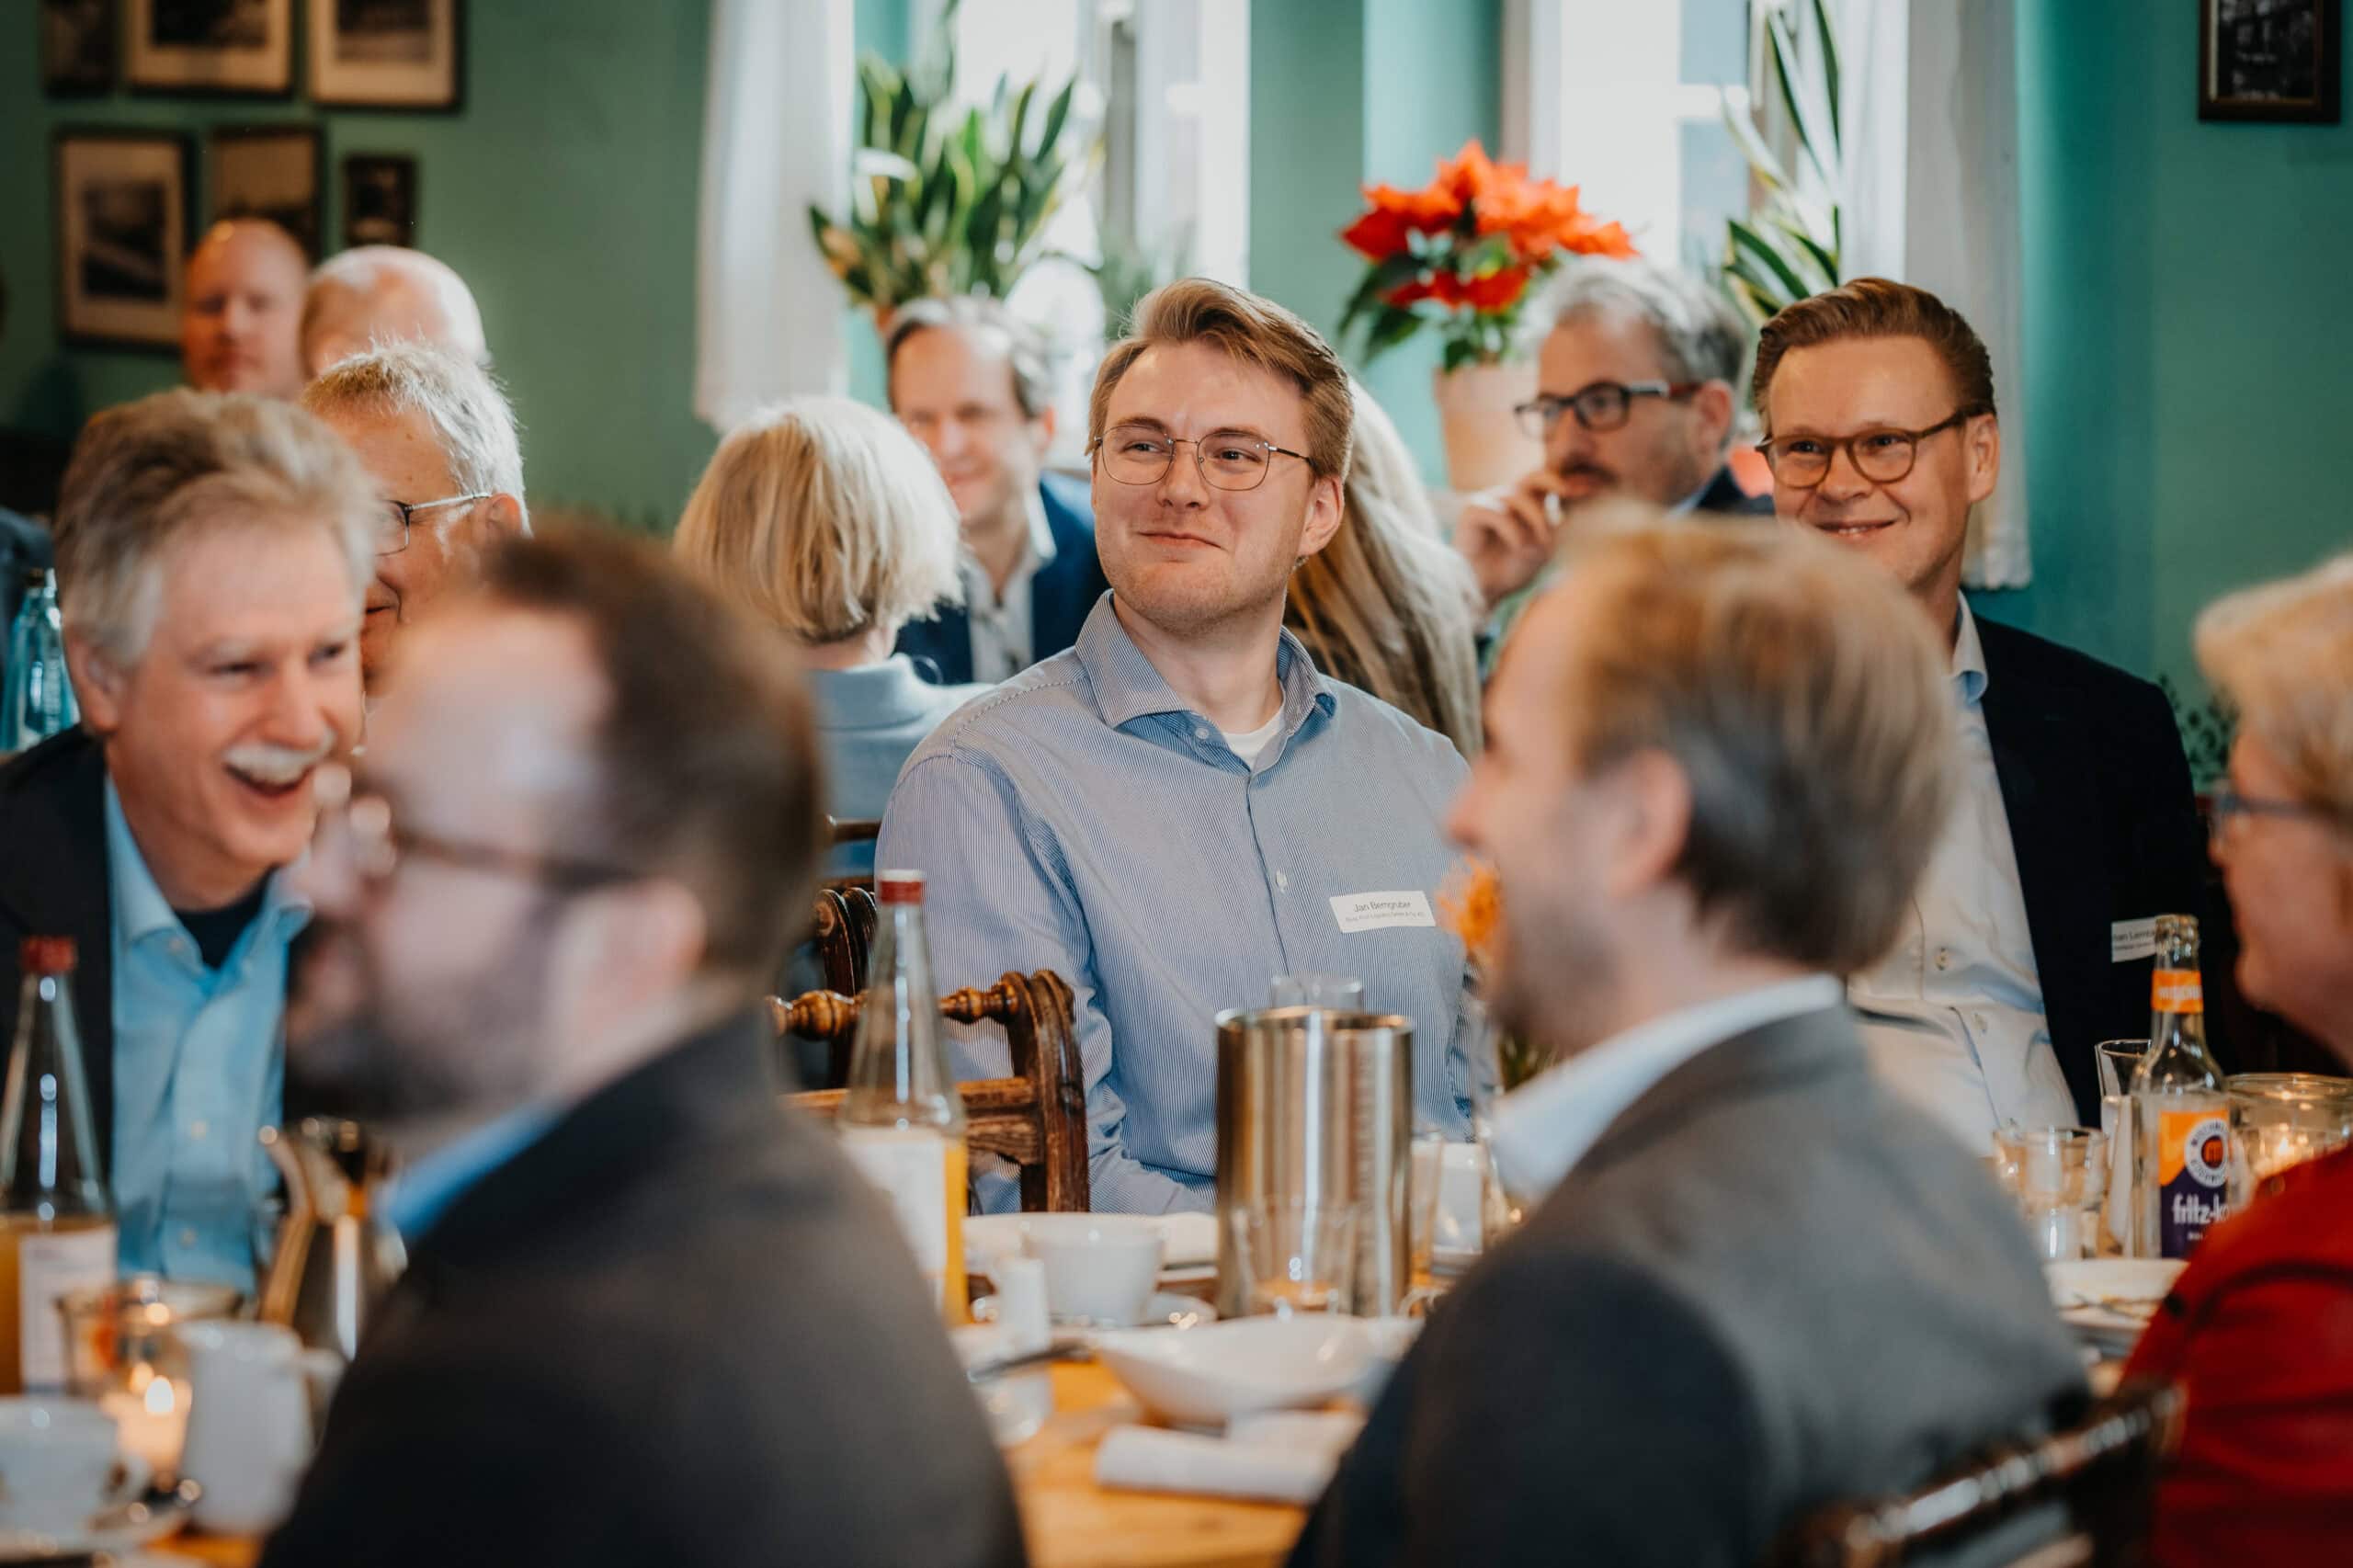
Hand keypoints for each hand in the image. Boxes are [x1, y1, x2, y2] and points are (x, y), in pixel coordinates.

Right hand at [1455, 469, 1573, 610]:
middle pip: (1535, 476)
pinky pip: (1499, 513)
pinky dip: (1513, 531)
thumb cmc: (1513, 569)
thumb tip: (1582, 503)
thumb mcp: (1544, 547)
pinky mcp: (1472, 510)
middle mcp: (1508, 497)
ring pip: (1519, 497)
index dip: (1570, 482)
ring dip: (1535, 520)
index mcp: (1528, 503)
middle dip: (1555, 481)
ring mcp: (1489, 501)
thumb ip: (1557, 526)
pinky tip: (1518, 548)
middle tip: (1569, 492)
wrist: (1484, 589)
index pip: (1550, 482)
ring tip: (1539, 547)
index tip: (1593, 487)